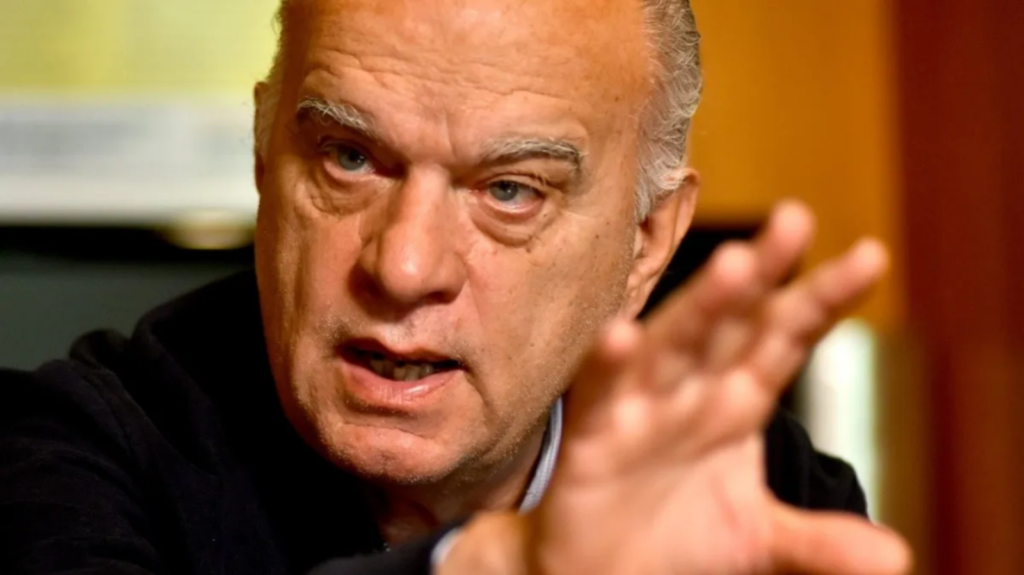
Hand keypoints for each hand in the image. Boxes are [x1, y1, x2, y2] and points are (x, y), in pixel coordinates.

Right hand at [441, 201, 911, 574]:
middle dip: (764, 274)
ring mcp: (641, 407)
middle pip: (733, 324)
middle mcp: (693, 392)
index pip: (786, 339)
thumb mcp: (757, 539)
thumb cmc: (675, 540)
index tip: (870, 257)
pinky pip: (598, 394)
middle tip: (795, 219)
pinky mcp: (592, 435)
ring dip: (701, 308)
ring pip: (674, 345)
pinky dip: (608, 366)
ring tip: (735, 267)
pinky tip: (620, 337)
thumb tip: (894, 558)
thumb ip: (818, 542)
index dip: (824, 299)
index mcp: (737, 402)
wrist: (601, 572)